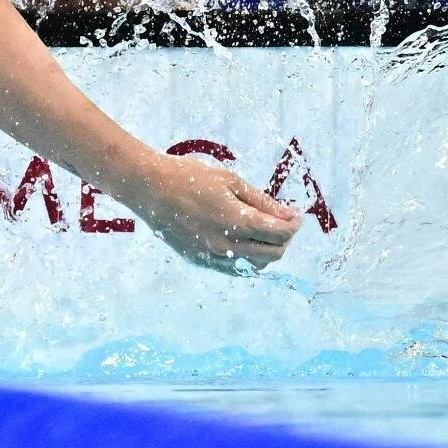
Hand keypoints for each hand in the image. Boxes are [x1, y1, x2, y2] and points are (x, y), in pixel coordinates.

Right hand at [123, 150, 300, 271]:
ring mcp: (213, 257)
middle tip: (282, 222)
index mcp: (237, 222)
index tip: (296, 215)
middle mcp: (227, 246)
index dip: (294, 225)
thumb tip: (287, 214)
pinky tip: (245, 243)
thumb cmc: (190, 177)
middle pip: (273, 254)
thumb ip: (261, 201)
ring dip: (268, 252)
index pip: (280, 234)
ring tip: (264, 231)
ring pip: (255, 266)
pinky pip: (234, 270)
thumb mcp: (231, 181)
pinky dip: (248, 260)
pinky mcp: (201, 261)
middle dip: (285, 239)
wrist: (151, 190)